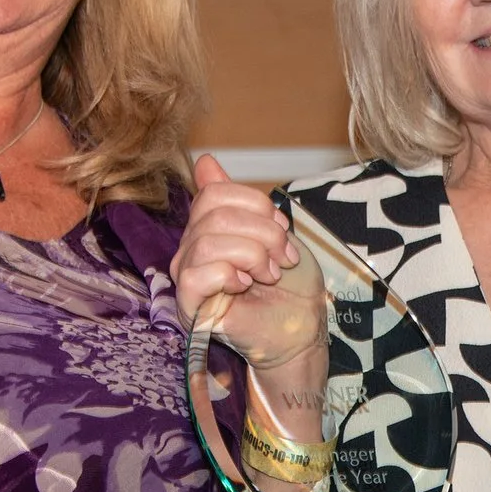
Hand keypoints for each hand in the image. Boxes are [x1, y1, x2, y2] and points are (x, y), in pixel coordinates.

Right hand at [170, 155, 327, 419]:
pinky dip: (228, 274)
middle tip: (281, 258)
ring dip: (251, 255)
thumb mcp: (275, 233)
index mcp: (210, 228)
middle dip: (261, 232)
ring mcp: (188, 277)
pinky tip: (245, 286)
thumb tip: (204, 160)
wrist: (302, 331)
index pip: (214, 193)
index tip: (282, 229)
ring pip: (206, 242)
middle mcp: (192, 248)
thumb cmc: (291, 287)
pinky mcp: (188, 306)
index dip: (255, 205)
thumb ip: (242, 202)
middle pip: (213, 214)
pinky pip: (195, 275)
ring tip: (269, 275)